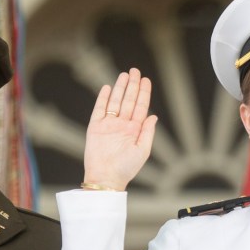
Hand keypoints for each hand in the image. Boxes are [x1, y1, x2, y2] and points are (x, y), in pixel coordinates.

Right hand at [82, 68, 158, 190]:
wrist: (106, 178)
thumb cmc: (126, 168)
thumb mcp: (142, 150)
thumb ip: (148, 132)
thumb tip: (154, 116)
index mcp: (135, 130)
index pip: (141, 107)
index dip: (143, 93)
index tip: (146, 80)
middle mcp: (122, 125)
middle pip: (129, 100)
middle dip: (132, 85)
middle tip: (135, 71)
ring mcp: (109, 125)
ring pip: (115, 102)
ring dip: (120, 88)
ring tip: (124, 75)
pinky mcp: (95, 127)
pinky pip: (100, 109)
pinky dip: (103, 98)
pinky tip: (108, 88)